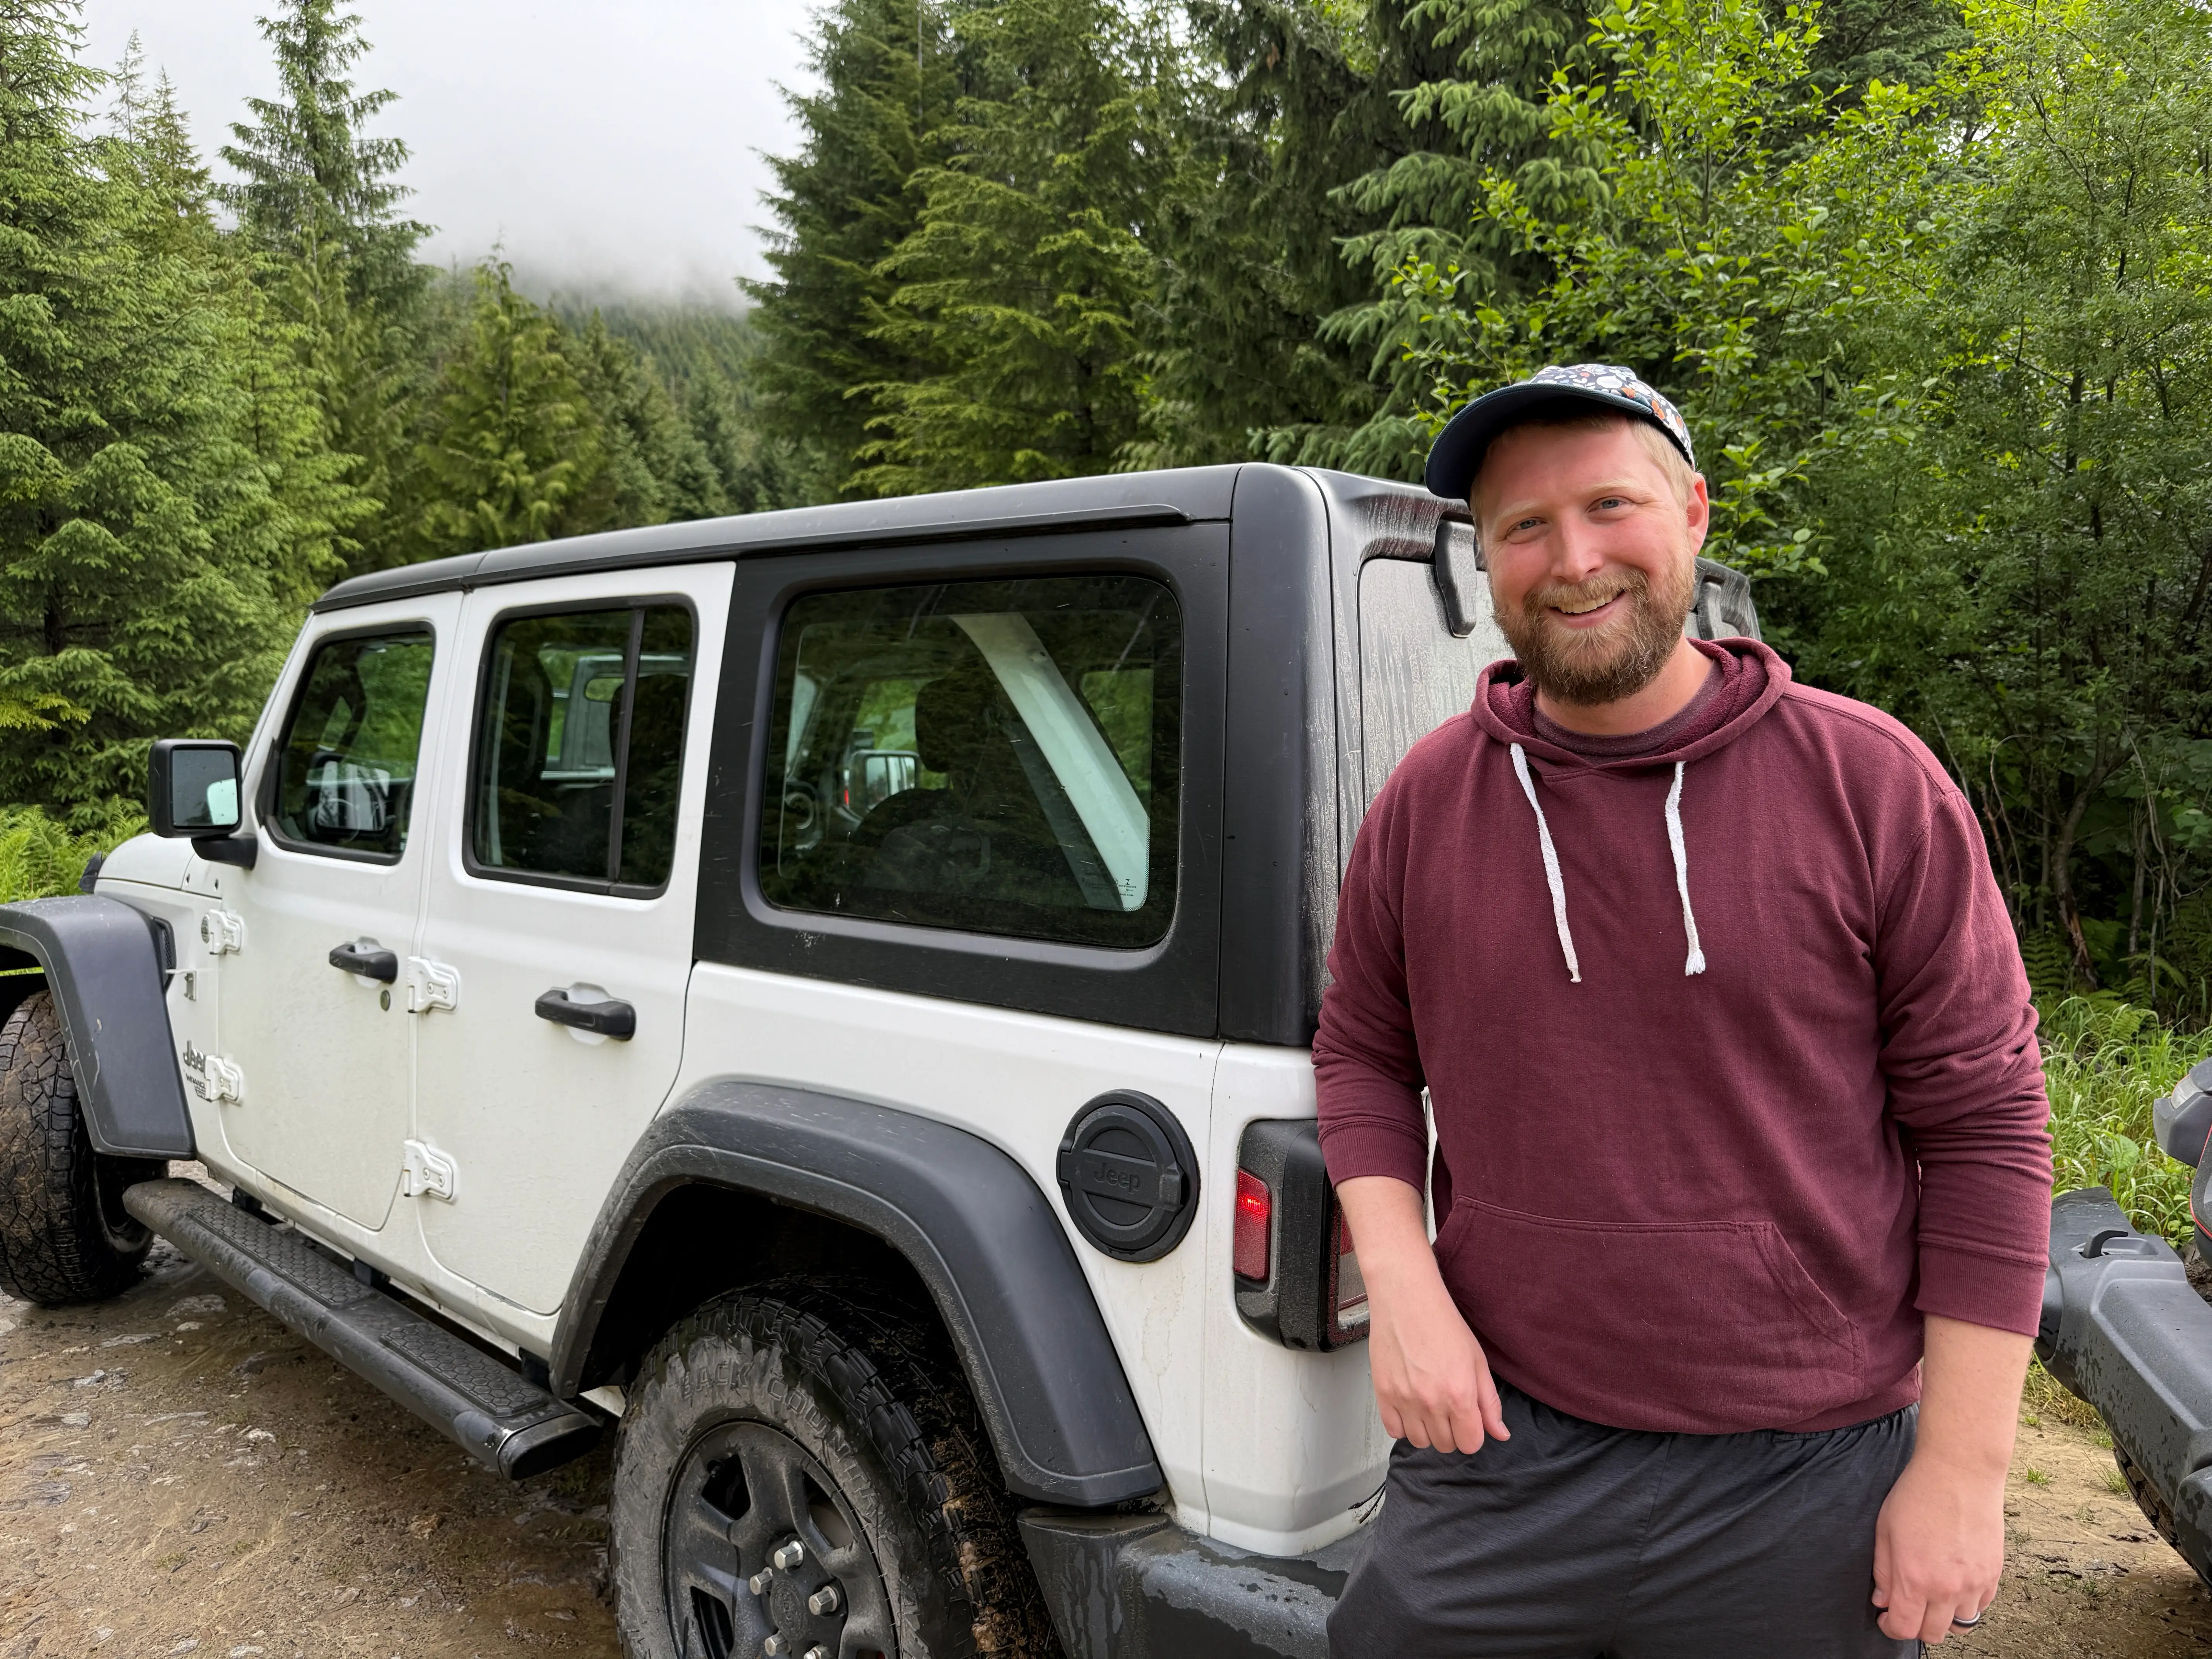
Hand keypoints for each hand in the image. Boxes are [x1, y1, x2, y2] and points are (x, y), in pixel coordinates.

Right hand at [1336, 1176, 1509, 1454]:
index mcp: (1460, 1394)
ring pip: (1420, 1442)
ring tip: (1429, 1405)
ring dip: (1428, 1430)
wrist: (1406, 1298)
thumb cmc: (1442, 1323)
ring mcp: (1404, 1399)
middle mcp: (1431, 1402)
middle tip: (1449, 1407)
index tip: (1469, 1419)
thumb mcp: (1477, 1361)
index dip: (1473, 1433)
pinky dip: (1403, 1425)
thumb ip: (1489, 1402)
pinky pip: (1394, 1430)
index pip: (1470, 1443)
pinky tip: (1410, 1405)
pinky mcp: (1383, 1393)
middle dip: (1452, 1431)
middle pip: (1446, 1445)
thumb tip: (1500, 1433)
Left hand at [1870, 1314, 2029, 1641]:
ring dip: (1944, 1617)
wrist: (1960, 1472)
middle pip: (1933, 1634)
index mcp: (1915, 1578)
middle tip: (1906, 1608)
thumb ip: (1883, 1572)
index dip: (1891, 1627)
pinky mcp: (1993, 1573)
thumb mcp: (1885, 1531)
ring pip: (1961, 1625)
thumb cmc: (1917, 1495)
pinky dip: (1967, 1604)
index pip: (1904, 1628)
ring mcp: (1974, 1583)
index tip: (1885, 1618)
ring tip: (1931, 1597)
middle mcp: (1947, 1588)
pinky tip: (1954, 1586)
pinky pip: (1981, 1606)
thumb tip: (1882, 1601)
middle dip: (1916, 1626)